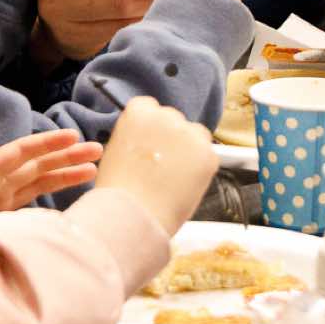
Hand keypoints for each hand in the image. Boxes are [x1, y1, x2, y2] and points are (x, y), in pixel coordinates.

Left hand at [0, 130, 103, 257]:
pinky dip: (49, 198)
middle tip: (97, 148)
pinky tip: (66, 197)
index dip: (47, 144)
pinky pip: (30, 205)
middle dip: (66, 156)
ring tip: (92, 169)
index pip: (22, 153)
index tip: (73, 136)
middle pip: (38, 164)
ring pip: (39, 182)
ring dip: (64, 174)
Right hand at [90, 95, 217, 235]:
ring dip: (188, 149)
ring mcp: (189, 134)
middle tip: (162, 165)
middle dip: (170, 138)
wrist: (133, 216)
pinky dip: (201, 168)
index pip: (149, 107)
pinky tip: (185, 184)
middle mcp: (165, 116)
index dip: (150, 128)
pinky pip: (208, 155)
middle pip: (173, 120)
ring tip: (174, 176)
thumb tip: (149, 142)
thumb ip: (135, 138)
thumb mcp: (115, 152)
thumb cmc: (119, 192)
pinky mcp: (208, 154)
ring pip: (195, 135)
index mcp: (138, 112)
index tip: (149, 144)